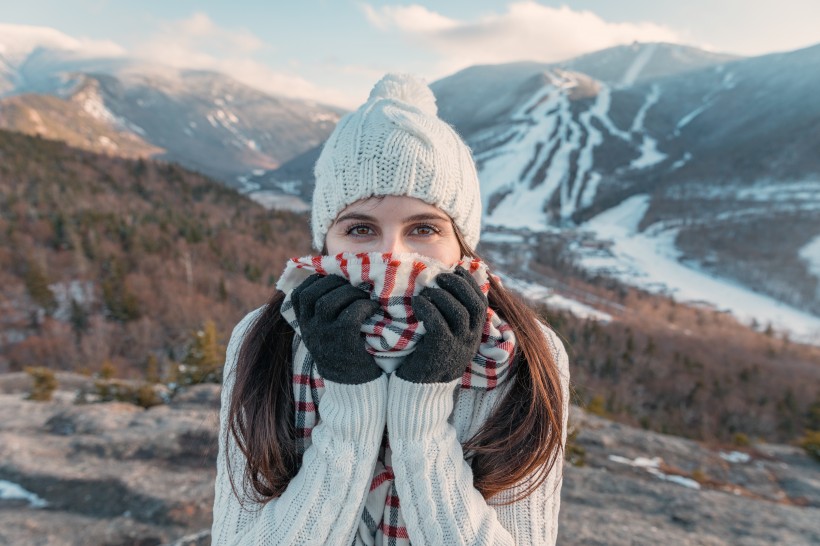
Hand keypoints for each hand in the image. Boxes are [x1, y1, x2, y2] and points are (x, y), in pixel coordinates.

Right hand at [290, 274, 381, 384]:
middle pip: (313, 293)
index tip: (336, 279)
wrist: (353, 388)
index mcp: (304, 324)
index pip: (300, 293)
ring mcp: (324, 336)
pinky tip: (374, 308)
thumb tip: (337, 279)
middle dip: (335, 282)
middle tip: (354, 286)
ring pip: (330, 301)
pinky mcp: (343, 343)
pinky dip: (364, 306)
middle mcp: (309, 330)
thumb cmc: (345, 353)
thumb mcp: (326, 332)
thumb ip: (325, 312)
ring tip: (365, 296)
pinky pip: (351, 314)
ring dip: (351, 292)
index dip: (318, 280)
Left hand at [396, 266, 487, 383]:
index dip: (470, 284)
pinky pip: (438, 323)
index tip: (457, 271)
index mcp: (474, 335)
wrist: (420, 391)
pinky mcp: (440, 350)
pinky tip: (417, 303)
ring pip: (458, 312)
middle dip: (459, 285)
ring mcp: (457, 346)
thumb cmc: (429, 359)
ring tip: (427, 289)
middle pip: (474, 305)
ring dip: (442, 295)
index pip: (481, 303)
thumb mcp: (448, 339)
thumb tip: (446, 289)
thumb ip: (451, 319)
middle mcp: (470, 340)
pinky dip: (427, 308)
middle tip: (440, 276)